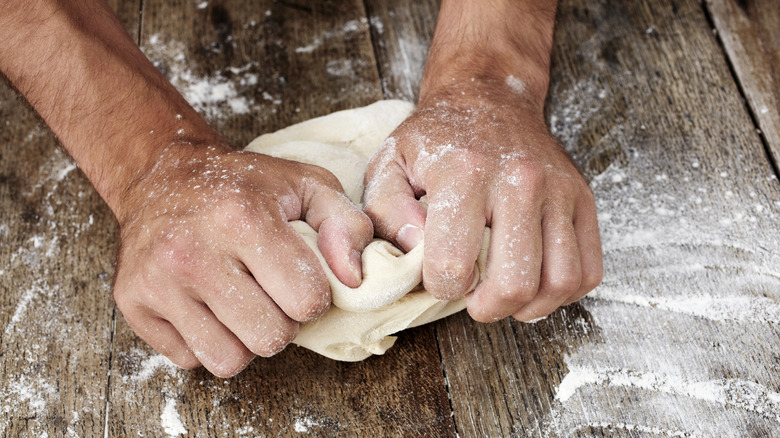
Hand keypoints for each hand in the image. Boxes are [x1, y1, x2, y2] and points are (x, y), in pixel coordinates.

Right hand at [113, 142, 372, 375]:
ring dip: (244, 339)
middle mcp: (192, 251)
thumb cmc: (244, 186)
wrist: (162, 176)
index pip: (306, 301)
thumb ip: (347, 225)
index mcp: (242, 217)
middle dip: (282, 322)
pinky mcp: (132, 304)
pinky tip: (206, 305)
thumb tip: (354, 279)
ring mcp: (157, 281)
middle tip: (269, 291)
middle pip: (270, 339)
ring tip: (240, 301)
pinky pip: (190, 360)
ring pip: (228, 361)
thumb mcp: (307, 185)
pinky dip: (206, 341)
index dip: (313, 295)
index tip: (299, 277)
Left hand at [363, 85, 601, 322]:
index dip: (440, 286)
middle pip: (514, 282)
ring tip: (504, 296)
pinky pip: (588, 270)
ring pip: (559, 282)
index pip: (454, 266)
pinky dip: (564, 293)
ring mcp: (558, 189)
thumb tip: (414, 252)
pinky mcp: (582, 198)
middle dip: (487, 308)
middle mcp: (519, 179)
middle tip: (473, 298)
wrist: (488, 98)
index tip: (438, 275)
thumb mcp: (390, 164)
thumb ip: (385, 213)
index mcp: (465, 172)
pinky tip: (536, 284)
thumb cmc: (437, 139)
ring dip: (528, 306)